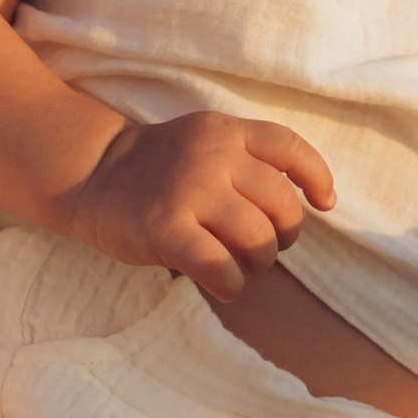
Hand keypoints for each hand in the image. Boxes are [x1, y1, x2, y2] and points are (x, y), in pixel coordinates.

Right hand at [67, 110, 334, 300]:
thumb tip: (308, 204)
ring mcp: (188, 191)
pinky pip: (220, 266)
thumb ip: (247, 160)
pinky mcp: (165, 229)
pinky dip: (232, 283)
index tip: (324, 203)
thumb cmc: (159, 169)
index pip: (290, 148)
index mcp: (225, 132)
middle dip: (283, 235)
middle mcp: (212, 156)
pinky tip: (225, 285)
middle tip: (262, 246)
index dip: (317, 177)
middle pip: (281, 204)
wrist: (93, 174)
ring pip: (257, 238)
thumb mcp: (205, 143)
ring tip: (241, 266)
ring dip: (259, 263)